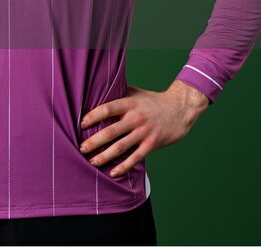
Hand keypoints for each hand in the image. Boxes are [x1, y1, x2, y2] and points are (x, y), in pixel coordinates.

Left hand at [78, 80, 209, 176]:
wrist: (180, 109)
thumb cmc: (153, 101)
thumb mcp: (135, 92)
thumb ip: (118, 92)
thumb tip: (96, 88)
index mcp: (129, 103)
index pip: (107, 109)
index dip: (92, 116)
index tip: (81, 124)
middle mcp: (136, 118)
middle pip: (110, 131)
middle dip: (93, 141)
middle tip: (81, 148)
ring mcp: (144, 132)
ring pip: (120, 147)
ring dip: (104, 156)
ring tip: (92, 162)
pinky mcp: (152, 144)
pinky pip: (135, 157)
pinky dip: (123, 166)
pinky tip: (112, 172)